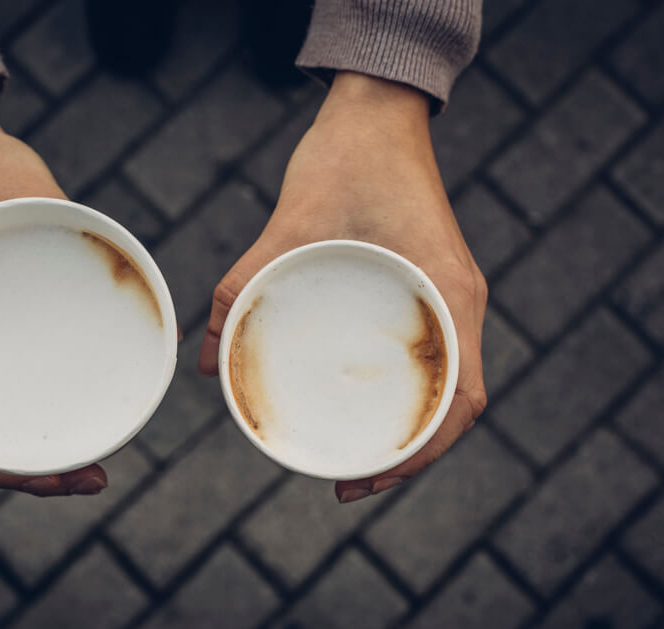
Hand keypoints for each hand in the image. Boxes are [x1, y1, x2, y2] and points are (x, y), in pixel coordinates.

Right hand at [0, 81, 106, 496]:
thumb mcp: (15, 195)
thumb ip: (55, 220)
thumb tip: (117, 262)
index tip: (52, 476)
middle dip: (34, 474)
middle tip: (94, 479)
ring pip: (3, 424)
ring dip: (41, 457)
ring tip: (96, 468)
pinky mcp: (11, 334)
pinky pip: (25, 384)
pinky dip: (52, 409)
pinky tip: (96, 407)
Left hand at [197, 72, 487, 501]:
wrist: (377, 109)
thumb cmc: (343, 158)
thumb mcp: (287, 225)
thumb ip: (240, 288)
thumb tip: (201, 363)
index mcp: (448, 294)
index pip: (462, 399)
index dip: (423, 453)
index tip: (371, 479)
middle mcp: (459, 301)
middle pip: (457, 405)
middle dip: (412, 455)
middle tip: (350, 484)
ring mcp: (449, 293)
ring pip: (449, 384)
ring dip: (412, 427)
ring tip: (358, 458)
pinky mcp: (432, 283)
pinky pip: (434, 352)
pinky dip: (409, 389)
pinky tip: (364, 397)